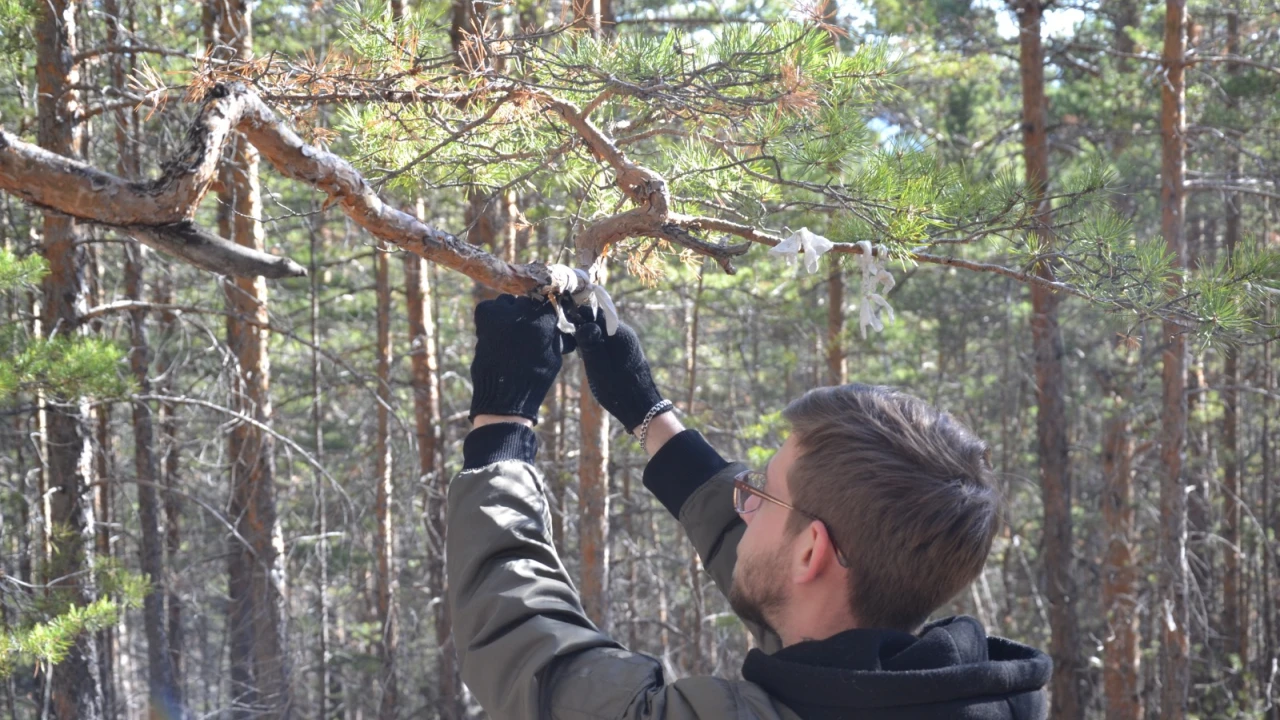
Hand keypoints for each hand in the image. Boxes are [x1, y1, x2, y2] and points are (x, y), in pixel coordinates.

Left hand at [469, 295, 573, 423]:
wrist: (504, 394)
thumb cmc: (535, 378)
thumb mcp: (554, 354)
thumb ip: (554, 333)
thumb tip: (554, 322)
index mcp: (544, 321)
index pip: (548, 302)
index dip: (546, 311)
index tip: (544, 318)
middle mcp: (522, 313)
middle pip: (527, 301)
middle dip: (528, 312)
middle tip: (525, 328)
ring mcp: (501, 313)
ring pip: (507, 302)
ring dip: (509, 312)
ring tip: (509, 330)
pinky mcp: (483, 317)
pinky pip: (490, 307)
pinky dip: (493, 315)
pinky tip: (496, 330)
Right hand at [574, 308, 667, 432]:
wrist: (642, 408)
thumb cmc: (619, 390)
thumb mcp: (598, 368)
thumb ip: (590, 343)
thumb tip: (584, 322)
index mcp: (619, 333)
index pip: (595, 313)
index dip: (580, 317)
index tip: (568, 329)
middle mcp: (625, 333)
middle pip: (599, 321)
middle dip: (585, 330)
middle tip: (575, 347)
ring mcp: (627, 342)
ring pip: (603, 332)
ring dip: (591, 341)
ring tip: (584, 357)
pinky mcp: (627, 352)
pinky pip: (608, 342)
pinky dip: (598, 348)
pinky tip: (594, 363)